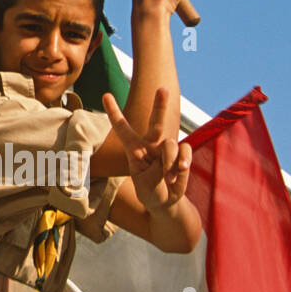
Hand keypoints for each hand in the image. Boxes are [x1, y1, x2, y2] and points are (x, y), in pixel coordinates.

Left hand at [103, 89, 190, 211]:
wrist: (165, 202)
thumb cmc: (149, 190)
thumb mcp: (144, 183)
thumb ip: (156, 168)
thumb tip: (171, 155)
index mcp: (134, 149)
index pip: (123, 128)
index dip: (114, 113)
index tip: (105, 95)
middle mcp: (151, 144)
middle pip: (155, 122)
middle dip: (160, 105)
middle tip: (163, 88)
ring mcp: (167, 149)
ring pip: (171, 144)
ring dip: (169, 163)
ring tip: (168, 178)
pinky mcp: (182, 154)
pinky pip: (185, 151)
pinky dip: (182, 162)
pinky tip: (180, 171)